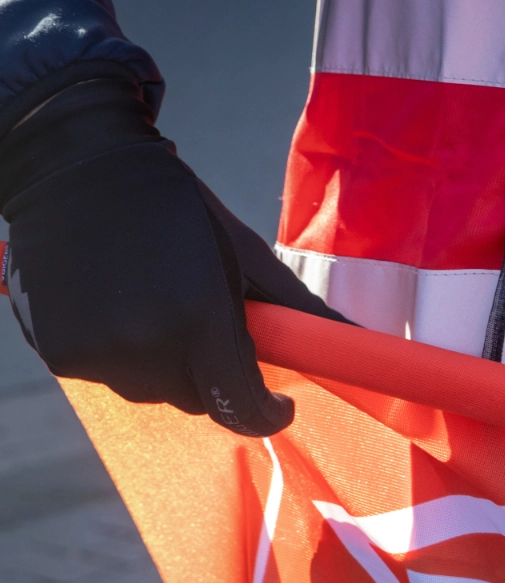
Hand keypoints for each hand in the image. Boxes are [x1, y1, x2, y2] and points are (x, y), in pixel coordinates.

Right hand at [0, 78, 346, 435]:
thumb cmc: (182, 211)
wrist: (80, 168)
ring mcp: (99, 354)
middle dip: (216, 374)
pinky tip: (121, 305)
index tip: (280, 404)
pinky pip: (113, 376)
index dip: (267, 414)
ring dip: (170, 364)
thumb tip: (363, 344)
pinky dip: (125, 354)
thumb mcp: (251, 256)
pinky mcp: (62, 354)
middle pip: (202, 400)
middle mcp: (146, 345)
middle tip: (210, 323)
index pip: (242, 408)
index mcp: (199, 321)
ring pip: (157, 391)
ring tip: (161, 303)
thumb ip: (304, 312)